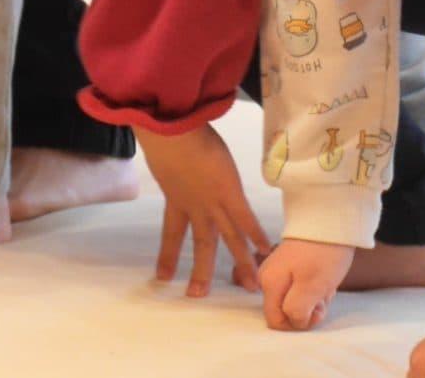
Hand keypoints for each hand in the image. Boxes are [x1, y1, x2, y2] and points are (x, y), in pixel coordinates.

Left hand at [138, 125, 269, 296]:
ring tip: (250, 286)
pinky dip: (257, 234)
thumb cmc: (161, 132)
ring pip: (229, 238)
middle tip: (197, 295)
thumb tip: (157, 149)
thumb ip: (163, 159)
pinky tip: (267, 250)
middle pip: (201, 244)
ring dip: (242, 262)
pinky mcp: (229, 192)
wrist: (168, 128)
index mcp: (175, 197)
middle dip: (201, 271)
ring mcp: (213, 201)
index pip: (171, 232)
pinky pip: (246, 219)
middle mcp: (195, 206)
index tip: (162, 276)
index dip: (168, 254)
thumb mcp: (159, 151)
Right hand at [258, 237, 353, 329]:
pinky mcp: (285, 269)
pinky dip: (311, 292)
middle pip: (284, 313)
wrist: (328, 225)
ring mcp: (274, 273)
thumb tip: (293, 321)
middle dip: (306, 312)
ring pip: (292, 303)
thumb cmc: (322, 256)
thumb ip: (297, 309)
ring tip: (323, 286)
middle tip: (321, 297)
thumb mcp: (312, 287)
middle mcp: (264, 279)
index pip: (276, 321)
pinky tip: (320, 281)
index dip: (298, 323)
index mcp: (268, 284)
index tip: (315, 309)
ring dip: (311, 302)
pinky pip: (296, 292)